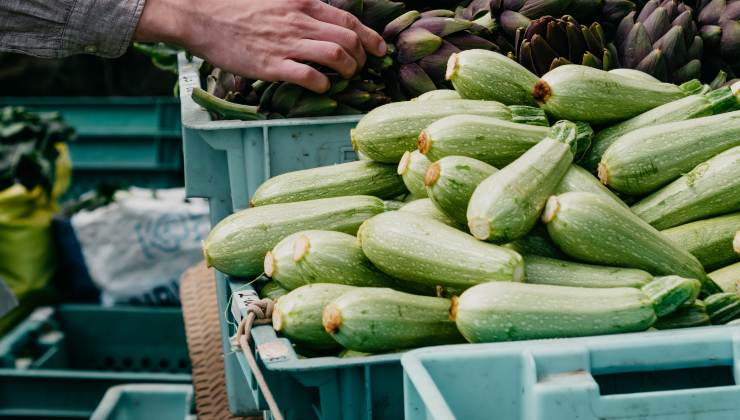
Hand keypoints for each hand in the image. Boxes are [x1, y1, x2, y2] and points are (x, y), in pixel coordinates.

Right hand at [135, 0, 386, 92]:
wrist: (201, 16)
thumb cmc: (237, 9)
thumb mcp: (276, 0)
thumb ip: (301, 8)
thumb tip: (322, 20)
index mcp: (302, 4)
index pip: (349, 20)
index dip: (370, 37)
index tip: (380, 49)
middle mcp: (299, 22)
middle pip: (349, 39)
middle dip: (362, 57)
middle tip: (360, 68)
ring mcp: (286, 44)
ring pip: (336, 56)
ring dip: (348, 70)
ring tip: (345, 77)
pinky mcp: (271, 65)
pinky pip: (309, 76)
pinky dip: (324, 84)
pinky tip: (323, 87)